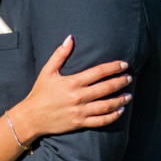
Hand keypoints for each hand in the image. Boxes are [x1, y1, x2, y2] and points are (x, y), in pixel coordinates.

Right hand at [7, 36, 129, 144]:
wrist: (31, 117)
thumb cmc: (39, 93)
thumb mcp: (47, 71)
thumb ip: (60, 54)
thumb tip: (70, 38)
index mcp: (72, 82)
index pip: (99, 72)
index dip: (114, 67)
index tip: (124, 65)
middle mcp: (78, 96)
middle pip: (106, 88)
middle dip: (120, 82)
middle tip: (129, 78)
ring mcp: (80, 111)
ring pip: (106, 105)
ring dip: (120, 100)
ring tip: (129, 95)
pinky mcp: (79, 123)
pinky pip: (100, 121)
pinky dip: (112, 116)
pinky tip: (119, 111)